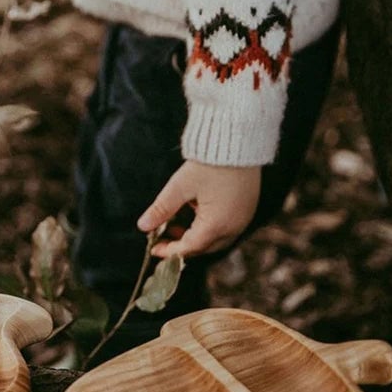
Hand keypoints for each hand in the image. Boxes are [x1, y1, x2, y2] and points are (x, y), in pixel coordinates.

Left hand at [137, 160, 260, 257]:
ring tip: (176, 226)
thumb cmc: (210, 163)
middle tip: (163, 238)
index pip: (190, 248)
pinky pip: (227, 228)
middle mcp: (233, 226)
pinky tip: (195, 214)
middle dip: (183, 246)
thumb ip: (162, 209)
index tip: (154, 249)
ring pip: (216, 240)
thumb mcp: (180, 186)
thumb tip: (143, 226)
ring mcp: (243, 219)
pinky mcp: (247, 209)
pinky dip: (209, 228)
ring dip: (196, 237)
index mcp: (217, 224)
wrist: (238, 141)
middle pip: (204, 248)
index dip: (170, 251)